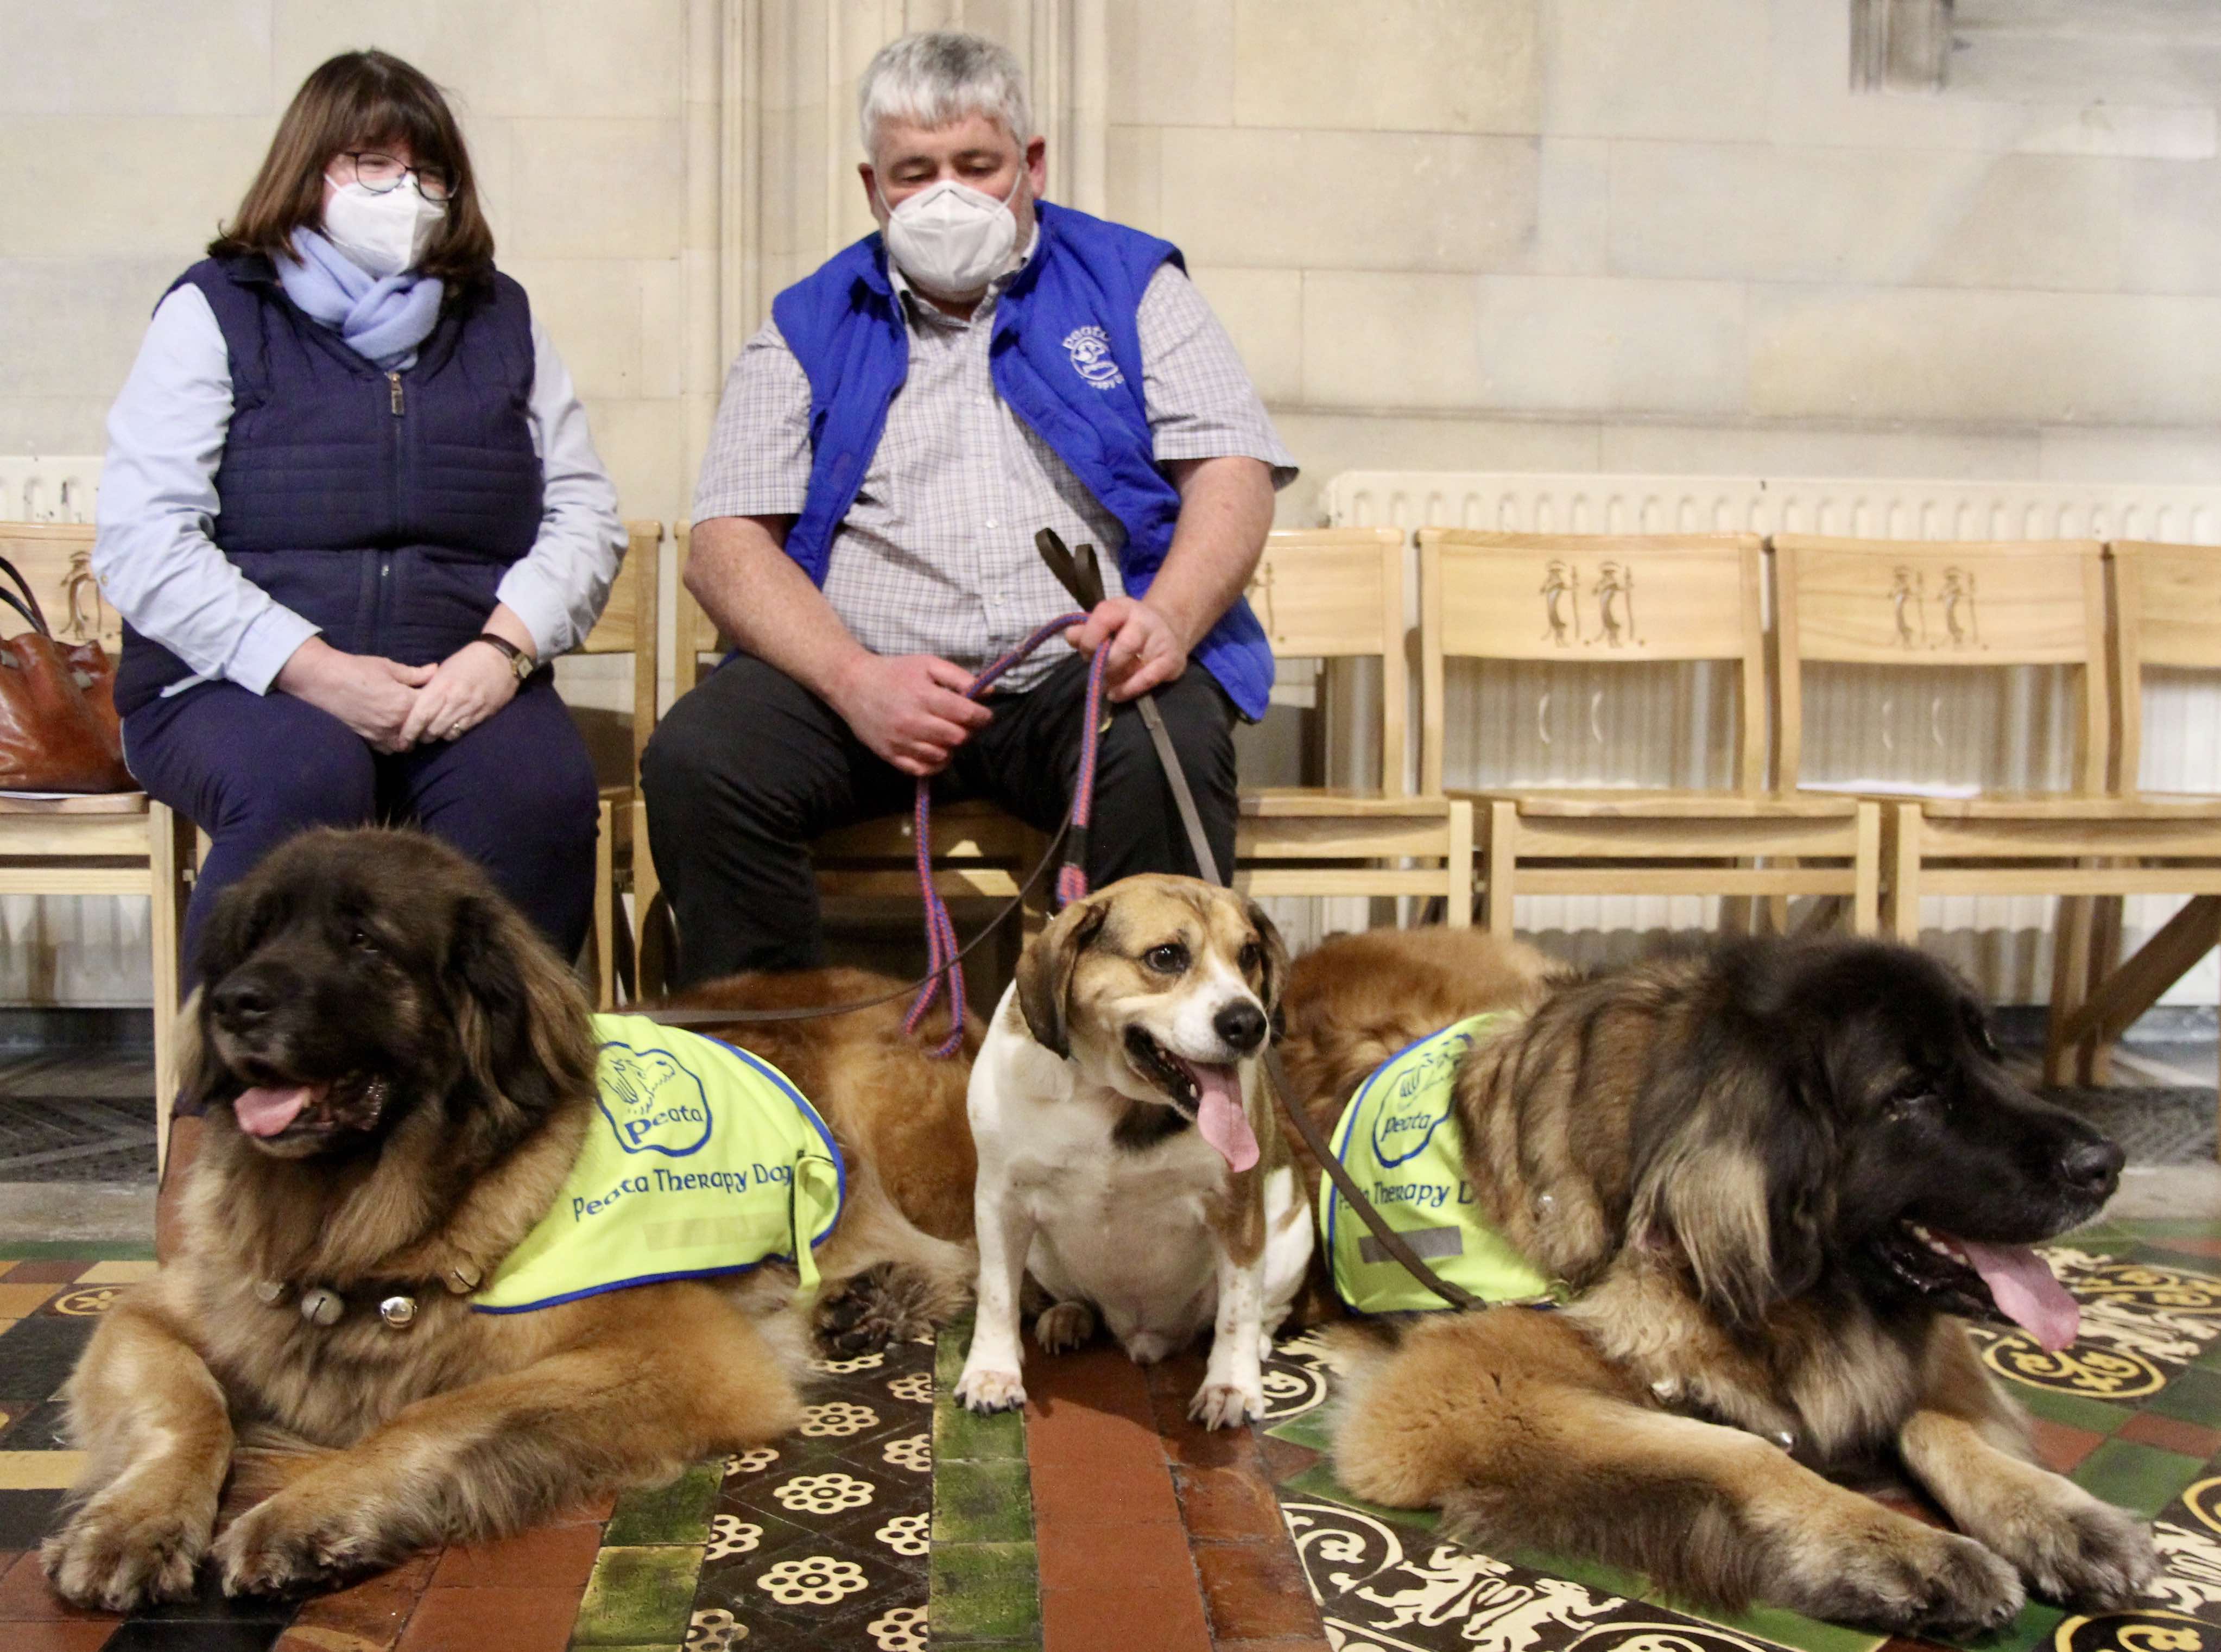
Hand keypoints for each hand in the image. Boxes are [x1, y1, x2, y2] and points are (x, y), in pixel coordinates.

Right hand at [273, 640, 434, 753]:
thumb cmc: (356, 669)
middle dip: (427, 721)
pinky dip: (394, 742)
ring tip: (410, 723)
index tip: (435, 694)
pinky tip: (393, 731)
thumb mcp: (388, 667)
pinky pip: (389, 749)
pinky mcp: (368, 740)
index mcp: (405, 703)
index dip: (436, 700)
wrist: (323, 680)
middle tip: (425, 711)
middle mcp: (396, 723)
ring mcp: (382, 735)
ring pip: (408, 744)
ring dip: (412, 736)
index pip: (433, 707)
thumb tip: (435, 670)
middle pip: (424, 729)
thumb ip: (414, 674)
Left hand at [398, 640, 521, 747]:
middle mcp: (455, 701)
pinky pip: (464, 731)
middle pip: (432, 729)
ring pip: (448, 734)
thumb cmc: (469, 660)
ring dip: (437, 736)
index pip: (420, 715)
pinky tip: (449, 729)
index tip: (401, 740)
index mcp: (442, 686)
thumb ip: (430, 688)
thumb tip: (415, 704)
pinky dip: (453, 733)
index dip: (409, 731)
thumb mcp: (444, 669)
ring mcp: (471, 709)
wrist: (502, 658)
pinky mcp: (483, 715)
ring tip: (432, 734)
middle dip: (421, 736)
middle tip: (415, 737)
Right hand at [828, 653, 991, 777]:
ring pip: (943, 756)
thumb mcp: (927, 664)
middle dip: (967, 731)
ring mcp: (901, 742)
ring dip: (951, 747)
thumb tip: (988, 692)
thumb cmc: (894, 671)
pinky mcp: (891, 755)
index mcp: (924, 696)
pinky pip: (923, 770)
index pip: (966, 715)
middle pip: (958, 738)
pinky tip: (934, 749)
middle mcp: (913, 722)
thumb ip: (959, 677)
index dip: (982, 716)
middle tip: (962, 722)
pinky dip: (934, 763)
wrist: (852, 685)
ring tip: (945, 733)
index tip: (983, 714)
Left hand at [1063, 596, 1188, 700]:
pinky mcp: (1172, 661)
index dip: (1090, 638)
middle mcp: (1145, 620)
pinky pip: (1148, 679)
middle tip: (1098, 671)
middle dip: (1104, 662)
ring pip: (1133, 662)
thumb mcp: (1108, 624)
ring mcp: (1161, 640)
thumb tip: (1071, 636)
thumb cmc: (1129, 629)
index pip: (1104, 616)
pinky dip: (1129, 689)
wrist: (1170, 629)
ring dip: (1114, 676)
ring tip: (1107, 684)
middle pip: (1124, 643)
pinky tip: (1116, 694)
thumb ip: (1086, 630)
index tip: (1087, 653)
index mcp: (1124, 608)